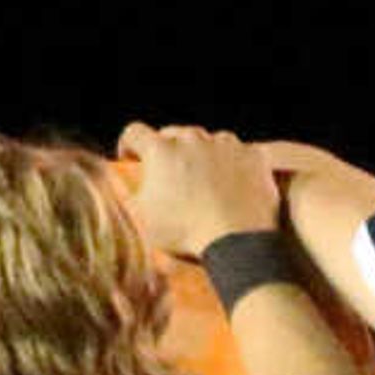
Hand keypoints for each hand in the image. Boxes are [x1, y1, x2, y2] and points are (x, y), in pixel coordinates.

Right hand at [117, 122, 282, 257]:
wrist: (238, 241)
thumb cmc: (185, 233)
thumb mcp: (143, 219)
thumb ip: (129, 193)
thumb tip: (122, 182)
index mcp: (161, 150)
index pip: (135, 133)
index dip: (129, 145)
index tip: (132, 159)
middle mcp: (193, 138)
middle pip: (173, 134)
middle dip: (168, 151)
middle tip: (170, 175)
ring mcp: (226, 144)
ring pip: (208, 141)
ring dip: (202, 155)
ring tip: (204, 182)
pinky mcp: (253, 154)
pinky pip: (239, 152)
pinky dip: (233, 163)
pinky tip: (231, 184)